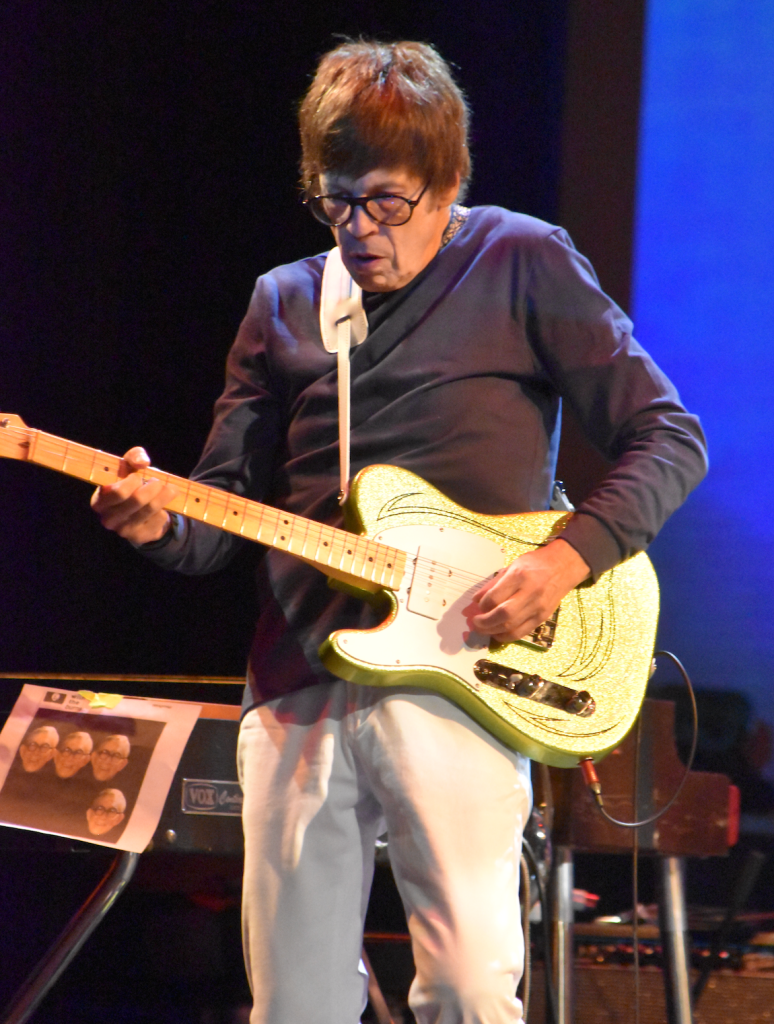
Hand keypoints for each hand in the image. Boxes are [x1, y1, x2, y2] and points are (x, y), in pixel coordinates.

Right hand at [90, 447, 176, 545]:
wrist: (141, 511)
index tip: (139, 476)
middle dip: (153, 486)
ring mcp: (123, 531)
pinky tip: (162, 506)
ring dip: (165, 495)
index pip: (118, 492)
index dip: (133, 481)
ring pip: (151, 509)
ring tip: (170, 489)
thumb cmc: (131, 484)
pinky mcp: (139, 537)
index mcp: (99, 501)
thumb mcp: (129, 466)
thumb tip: (143, 462)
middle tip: (158, 481)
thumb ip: (133, 457)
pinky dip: (165, 509)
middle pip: (137, 500)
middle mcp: (108, 519)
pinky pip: (159, 519)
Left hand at [470, 539, 590, 642]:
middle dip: (485, 622)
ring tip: (483, 629)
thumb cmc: (535, 564)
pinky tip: (498, 633)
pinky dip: (507, 636)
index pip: (495, 597)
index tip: (478, 605)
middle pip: (503, 615)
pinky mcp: (543, 618)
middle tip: (475, 622)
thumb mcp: (512, 566)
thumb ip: (493, 584)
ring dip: (493, 631)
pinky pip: (522, 632)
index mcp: (519, 576)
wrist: (563, 567)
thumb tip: (476, 600)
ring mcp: (538, 607)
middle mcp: (530, 593)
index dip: (483, 605)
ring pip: (512, 627)